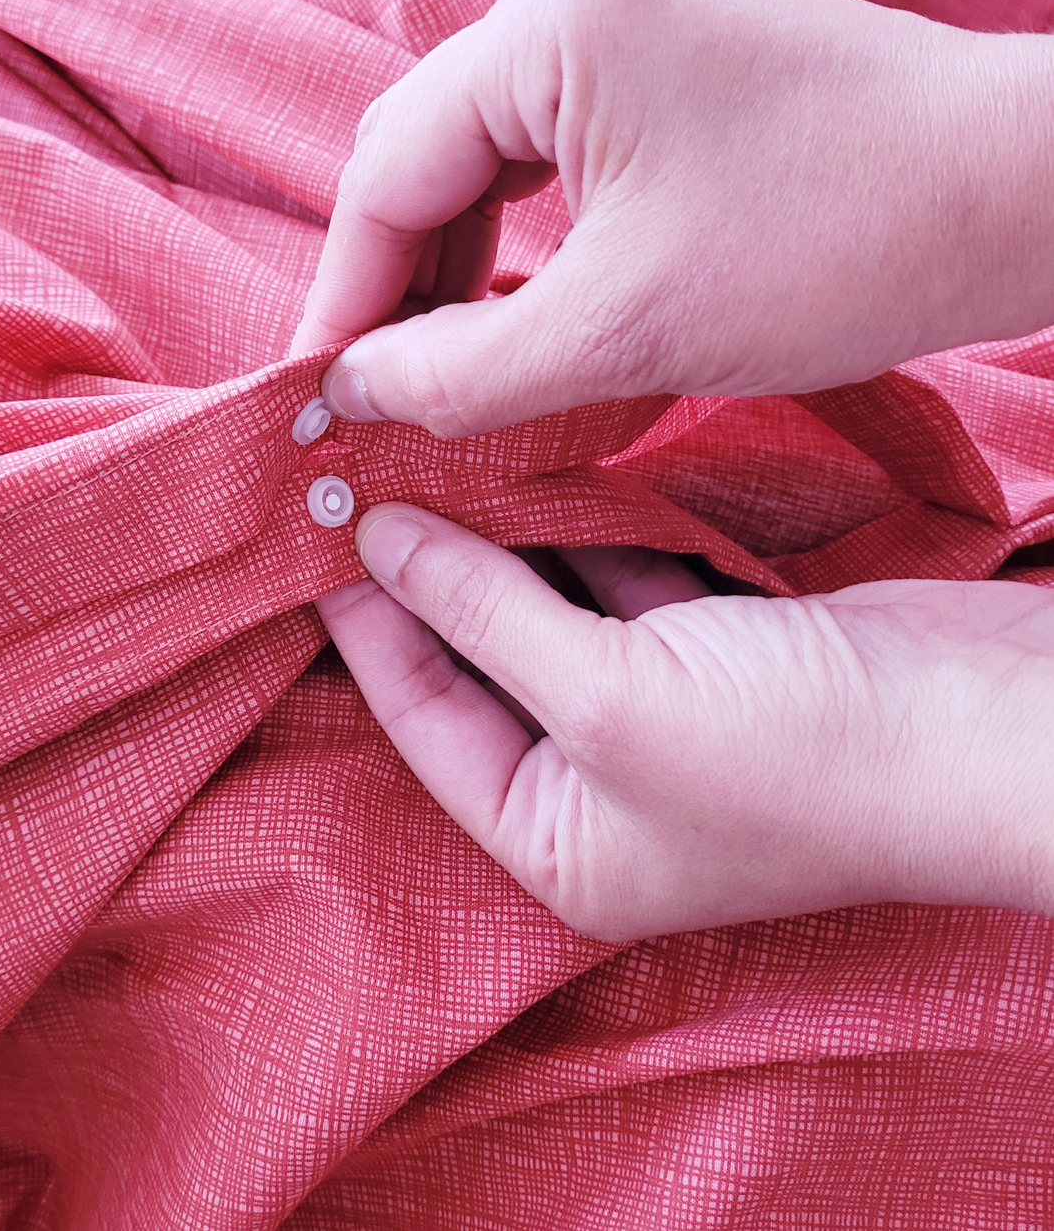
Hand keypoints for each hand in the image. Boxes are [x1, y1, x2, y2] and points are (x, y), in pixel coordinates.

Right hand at [291, 0, 1053, 435]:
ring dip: (453, 263)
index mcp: (548, 23)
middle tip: (368, 392)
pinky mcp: (666, 48)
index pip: (387, 170)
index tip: (312, 395)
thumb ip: (459, 374)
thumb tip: (348, 397)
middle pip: (426, 151)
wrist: (1018, 196)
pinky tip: (508, 308)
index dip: (341, 297)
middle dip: (393, 281)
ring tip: (431, 367)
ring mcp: (624, 7)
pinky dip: (519, 234)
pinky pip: (549, 145)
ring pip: (485, 152)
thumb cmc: (838, 247)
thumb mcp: (622, 332)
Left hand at [318, 505, 1053, 938]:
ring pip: (543, 614)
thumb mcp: (609, 698)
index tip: (316, 532)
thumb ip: (481, 614)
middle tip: (359, 481)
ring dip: (493, 541)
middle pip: (475, 665)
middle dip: (424, 576)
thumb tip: (374, 542)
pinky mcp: (709, 651)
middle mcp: (595, 789)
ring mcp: (655, 717)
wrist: (987, 726)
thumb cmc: (797, 757)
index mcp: (556, 843)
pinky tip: (525, 470)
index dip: (364, 624)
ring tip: (423, 459)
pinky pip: (612, 583)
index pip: (421, 719)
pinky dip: (575, 531)